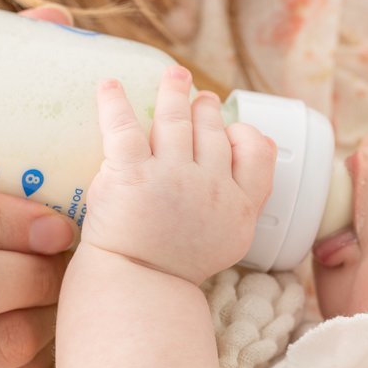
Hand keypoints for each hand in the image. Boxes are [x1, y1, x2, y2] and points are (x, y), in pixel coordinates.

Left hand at [81, 64, 274, 282]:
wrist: (138, 290)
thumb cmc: (174, 270)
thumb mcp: (228, 243)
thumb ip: (238, 204)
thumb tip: (240, 165)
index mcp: (239, 207)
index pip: (258, 153)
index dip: (246, 134)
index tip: (233, 127)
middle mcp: (211, 187)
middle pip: (214, 131)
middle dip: (207, 108)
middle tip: (200, 96)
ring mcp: (172, 177)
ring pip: (177, 119)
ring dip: (175, 91)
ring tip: (174, 76)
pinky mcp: (131, 174)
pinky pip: (124, 126)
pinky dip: (115, 102)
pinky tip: (109, 85)